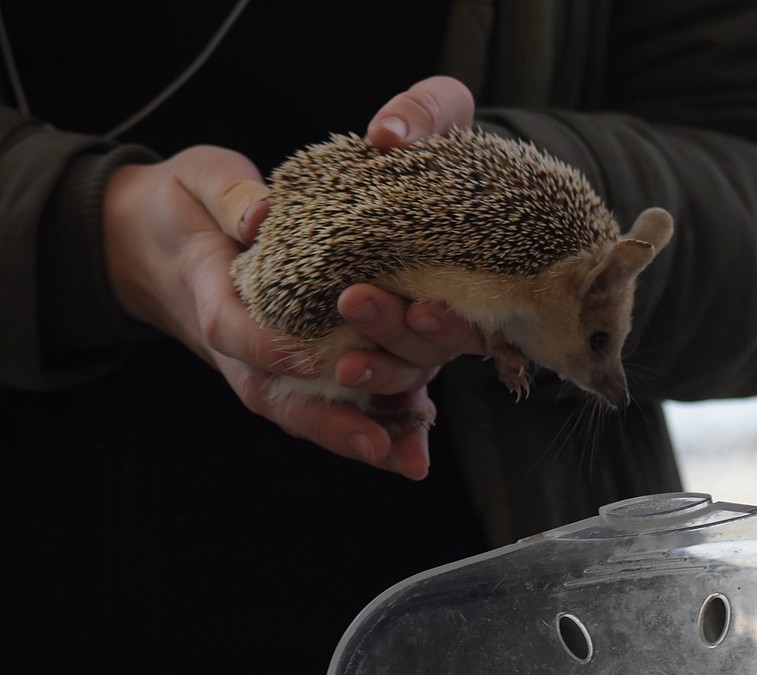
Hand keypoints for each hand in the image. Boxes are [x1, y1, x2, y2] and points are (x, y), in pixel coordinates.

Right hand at [100, 76, 479, 479]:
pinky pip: (327, 400)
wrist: (162, 240)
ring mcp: (265, 362)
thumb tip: (264, 215)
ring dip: (355, 437)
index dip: (267, 346)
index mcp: (210, 293)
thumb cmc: (193, 204)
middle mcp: (239, 344)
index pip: (230, 328)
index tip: (309, 357)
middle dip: (327, 421)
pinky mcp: (295, 365)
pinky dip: (366, 426)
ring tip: (404, 459)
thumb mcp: (203, 181)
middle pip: (275, 394)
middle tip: (375, 444)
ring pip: (304, 409)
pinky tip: (410, 449)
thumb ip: (229, 197)